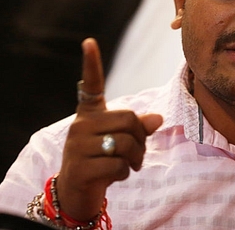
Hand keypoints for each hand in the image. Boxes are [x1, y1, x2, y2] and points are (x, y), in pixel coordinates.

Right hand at [56, 38, 162, 220]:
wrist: (77, 193)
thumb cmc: (103, 160)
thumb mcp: (121, 141)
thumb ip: (139, 127)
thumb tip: (157, 118)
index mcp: (89, 114)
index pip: (91, 84)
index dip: (91, 63)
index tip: (89, 41)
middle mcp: (80, 126)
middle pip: (129, 119)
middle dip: (141, 139)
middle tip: (136, 154)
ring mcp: (77, 147)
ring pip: (126, 144)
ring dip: (136, 159)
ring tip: (129, 165)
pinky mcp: (80, 168)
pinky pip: (118, 166)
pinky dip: (125, 173)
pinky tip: (115, 175)